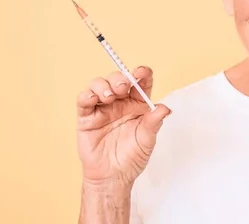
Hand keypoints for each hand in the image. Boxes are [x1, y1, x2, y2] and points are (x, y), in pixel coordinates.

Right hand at [76, 66, 170, 186]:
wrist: (114, 177)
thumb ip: (154, 122)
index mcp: (138, 104)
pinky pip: (84, 101)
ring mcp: (103, 108)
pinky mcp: (87, 118)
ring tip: (109, 96)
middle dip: (120, 78)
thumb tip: (165, 108)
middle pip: (118, 79)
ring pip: (99, 85)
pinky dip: (87, 95)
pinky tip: (93, 98)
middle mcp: (120, 102)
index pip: (140, 83)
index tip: (142, 72)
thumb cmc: (132, 157)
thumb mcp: (147, 139)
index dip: (142, 74)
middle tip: (123, 87)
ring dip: (103, 85)